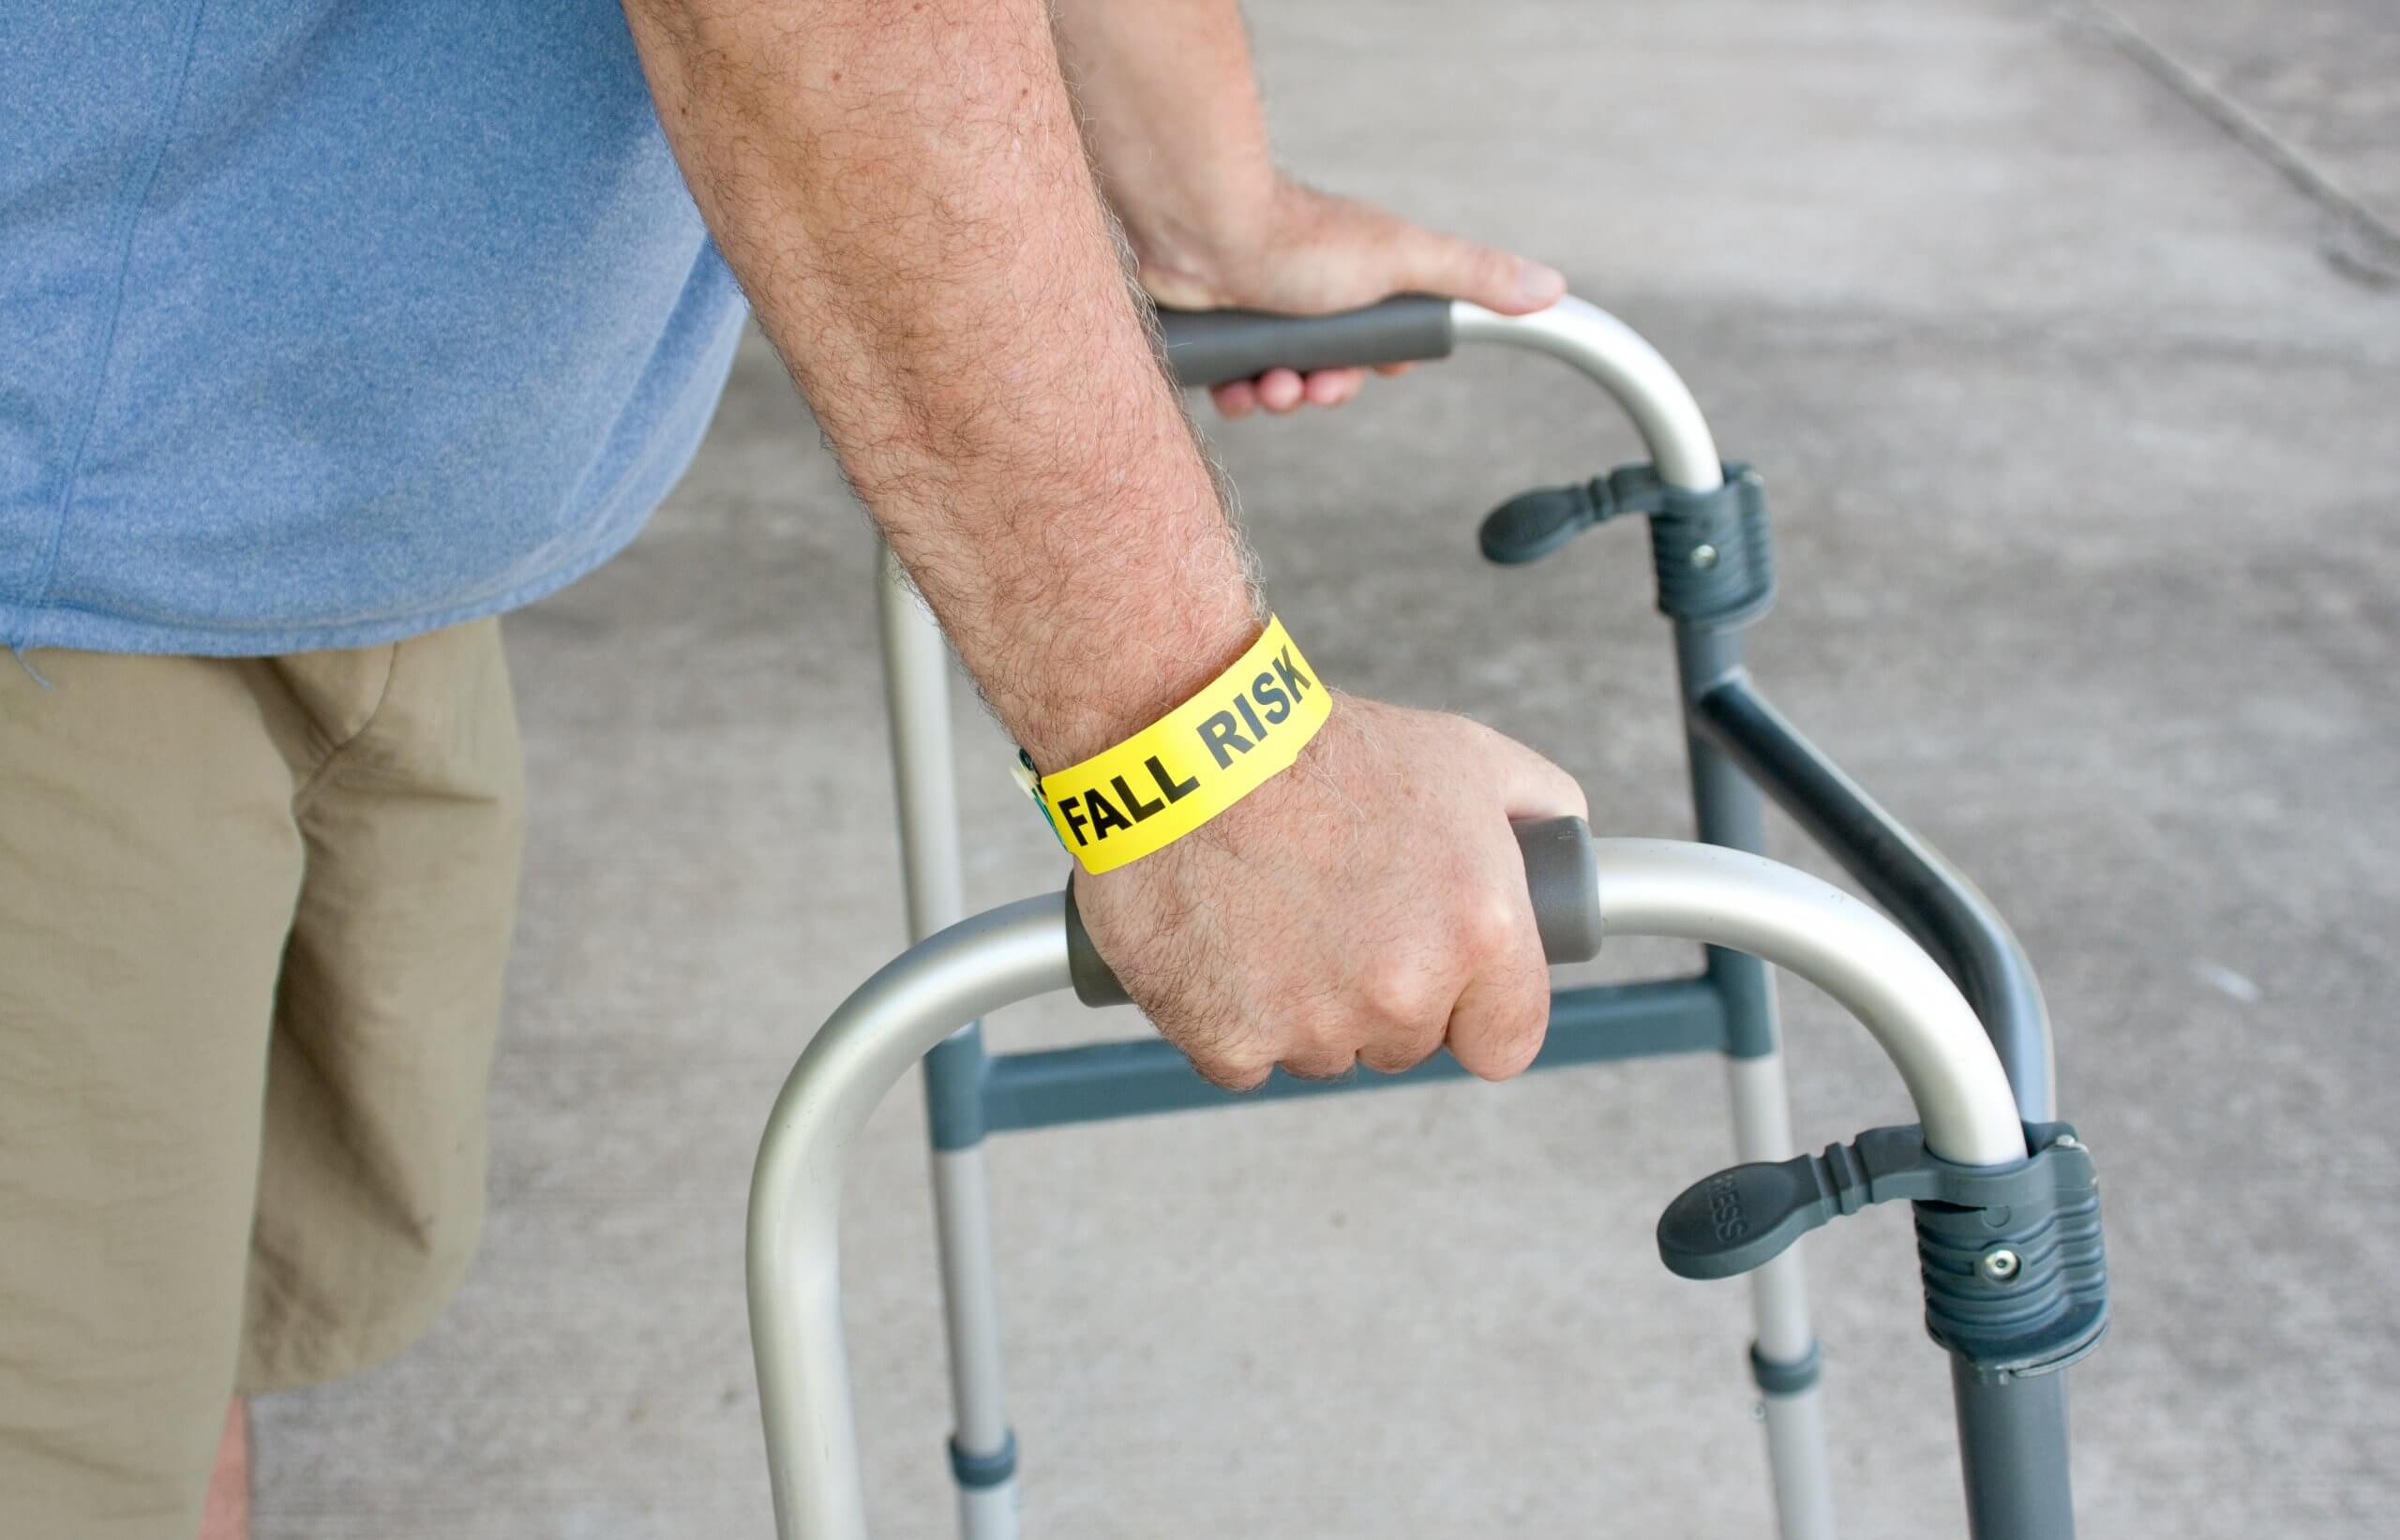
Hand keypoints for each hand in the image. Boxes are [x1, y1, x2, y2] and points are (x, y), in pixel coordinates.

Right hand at [1069, 698, 1586, 1086]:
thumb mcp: (1465, 755)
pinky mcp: (1226, 1040)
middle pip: (1407, 1045)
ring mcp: (1313, 1024)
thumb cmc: (1320, 747)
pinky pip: (1246, 1059)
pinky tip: (1227, 945)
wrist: (1182, 748)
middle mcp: (1405, 989)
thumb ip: (1540, 810)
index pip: (1506, 1044)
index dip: (1474, 1012)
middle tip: (1341, 913)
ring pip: (1326, 1052)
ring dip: (1306, 1006)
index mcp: (1480, 929)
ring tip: (1275, 914)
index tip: (1447, 985)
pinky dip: (1233, 1016)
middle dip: (1381, 995)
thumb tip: (1567, 849)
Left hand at [1133, 179, 1567, 417]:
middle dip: (1325, 389)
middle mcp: (1310, 294)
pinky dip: (1239, 394)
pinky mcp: (1217, 332)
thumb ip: (1476, 275)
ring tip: (1270, 381)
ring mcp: (1260, 312)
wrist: (1200, 229)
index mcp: (1358, 280)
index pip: (1383, 343)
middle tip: (1312, 383)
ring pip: (1283, 383)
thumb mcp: (1405, 261)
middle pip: (1332, 371)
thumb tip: (1554, 289)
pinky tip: (1237, 387)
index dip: (1378, 367)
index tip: (1372, 368)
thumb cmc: (1299, 238)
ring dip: (1281, 397)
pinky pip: (1234, 385)